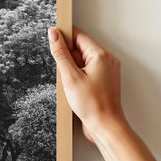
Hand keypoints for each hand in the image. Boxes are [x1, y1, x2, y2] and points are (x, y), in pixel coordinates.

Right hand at [47, 26, 125, 143]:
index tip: (53, 41)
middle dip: (68, 58)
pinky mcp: (104, 81)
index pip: (79, 36)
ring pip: (83, 61)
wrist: (105, 126)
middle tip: (65, 74)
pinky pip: (88, 71)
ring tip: (73, 85)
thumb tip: (54, 34)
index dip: (64, 37)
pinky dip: (79, 77)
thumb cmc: (93, 105)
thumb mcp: (70, 77)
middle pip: (81, 48)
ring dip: (73, 69)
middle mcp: (107, 60)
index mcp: (101, 55)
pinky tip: (76, 90)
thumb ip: (60, 53)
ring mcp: (107, 71)